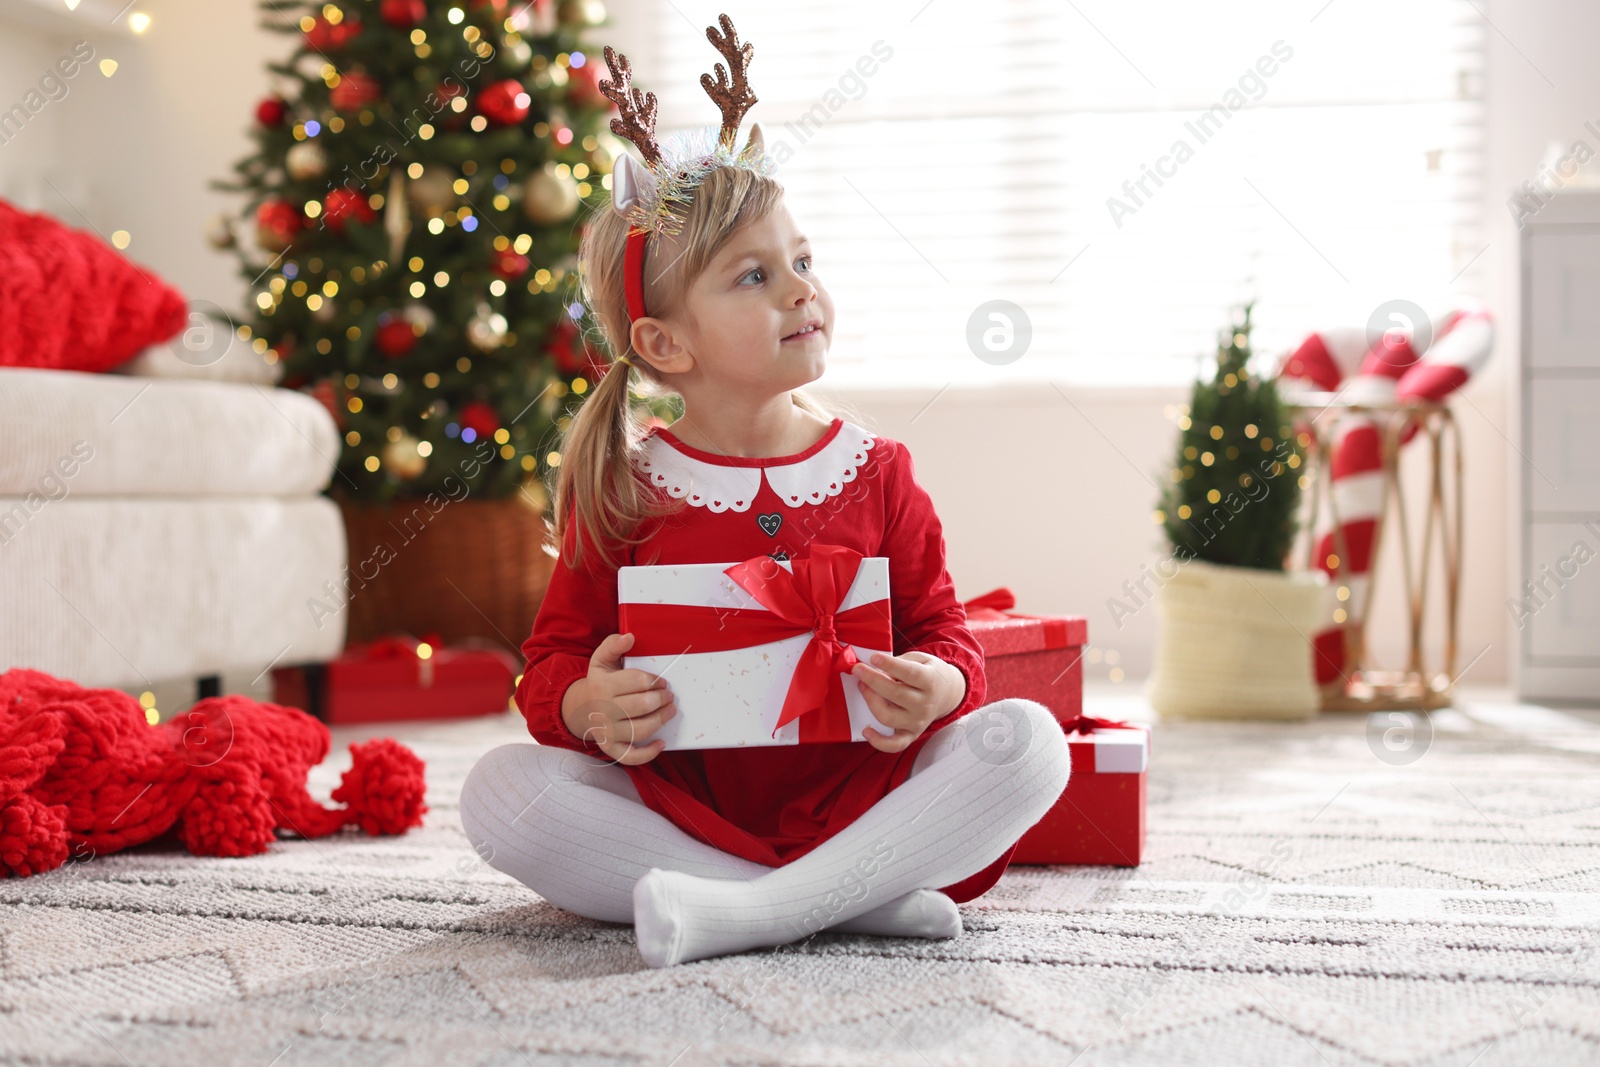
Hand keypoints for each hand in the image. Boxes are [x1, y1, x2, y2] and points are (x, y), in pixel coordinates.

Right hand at [560, 632, 676, 764]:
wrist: (579, 709)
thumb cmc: (599, 682)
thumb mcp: (601, 660)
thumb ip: (613, 645)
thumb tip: (629, 636)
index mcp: (603, 686)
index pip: (637, 682)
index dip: (655, 681)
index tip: (661, 681)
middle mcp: (604, 710)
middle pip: (642, 705)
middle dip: (662, 699)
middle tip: (669, 696)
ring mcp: (607, 731)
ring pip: (641, 729)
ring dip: (661, 720)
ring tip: (670, 710)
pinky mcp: (610, 748)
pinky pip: (630, 756)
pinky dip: (648, 753)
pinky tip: (661, 743)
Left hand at [849, 650, 966, 753]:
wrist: (947, 694)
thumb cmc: (928, 673)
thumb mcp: (920, 660)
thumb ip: (899, 662)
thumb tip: (874, 668)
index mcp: (930, 681)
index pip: (910, 673)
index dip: (890, 665)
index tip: (874, 658)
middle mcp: (925, 703)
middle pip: (895, 694)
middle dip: (872, 680)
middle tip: (858, 670)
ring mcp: (918, 721)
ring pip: (888, 716)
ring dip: (870, 701)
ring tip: (862, 687)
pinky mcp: (911, 734)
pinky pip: (895, 744)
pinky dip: (879, 742)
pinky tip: (866, 730)